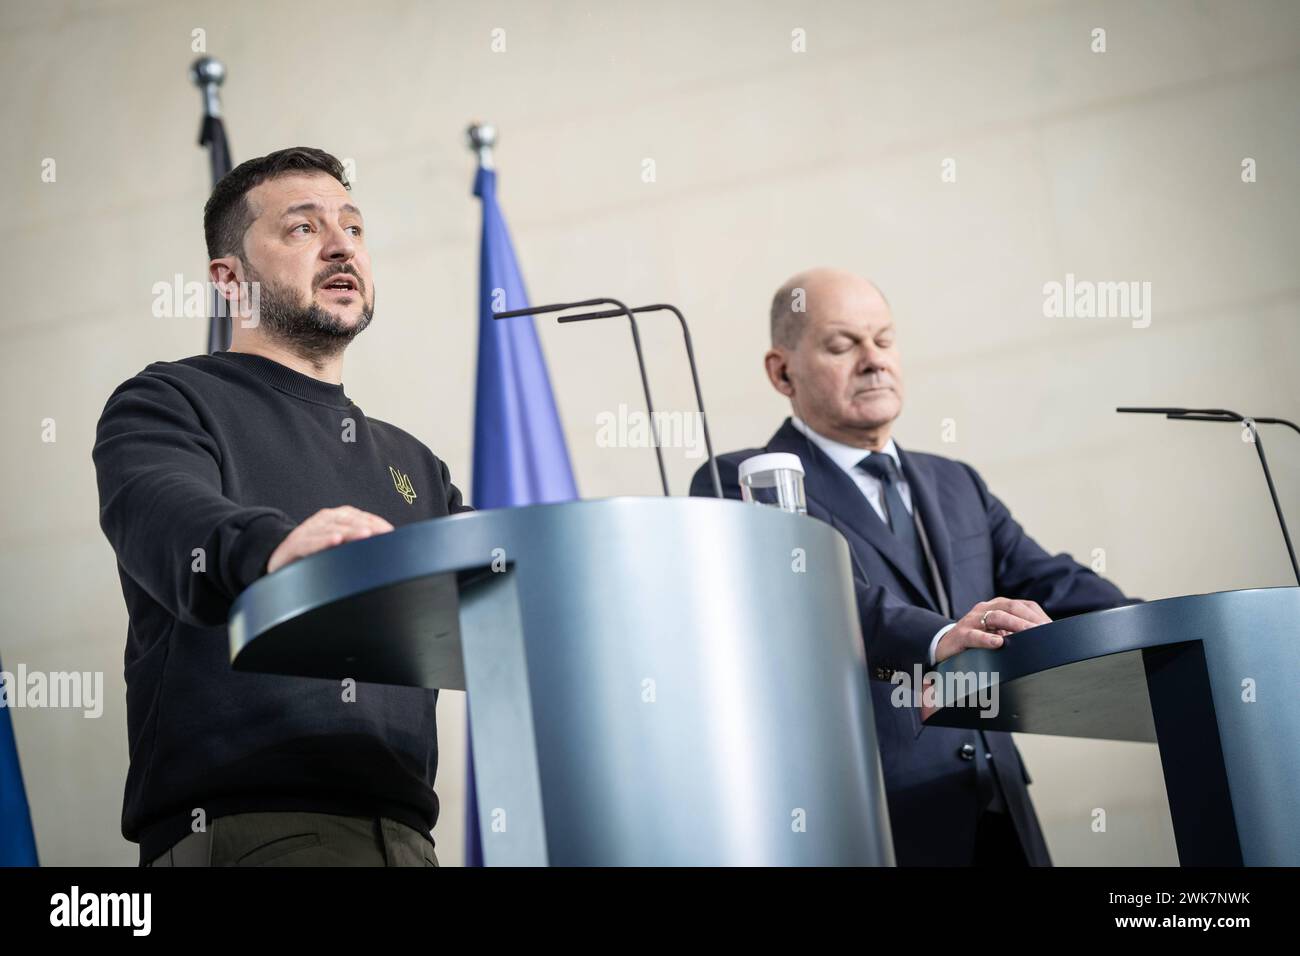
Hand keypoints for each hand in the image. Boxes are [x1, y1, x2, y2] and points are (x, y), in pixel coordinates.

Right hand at [266, 506, 394, 573]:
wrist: (280, 558)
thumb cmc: (315, 552)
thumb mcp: (338, 544)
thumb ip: (357, 543)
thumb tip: (385, 548)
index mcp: (336, 517)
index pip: (359, 517)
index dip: (375, 523)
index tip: (392, 532)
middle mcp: (323, 520)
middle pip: (348, 521)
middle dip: (367, 527)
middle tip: (384, 534)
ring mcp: (308, 530)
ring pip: (331, 528)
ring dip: (349, 531)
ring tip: (365, 535)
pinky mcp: (294, 544)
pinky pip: (310, 542)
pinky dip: (322, 540)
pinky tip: (335, 540)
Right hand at [934, 597, 1051, 663]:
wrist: (946, 647)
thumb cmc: (979, 641)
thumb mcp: (1000, 633)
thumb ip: (1018, 633)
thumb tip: (1047, 640)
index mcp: (998, 606)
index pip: (1024, 605)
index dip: (1039, 616)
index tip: (1054, 629)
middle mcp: (985, 608)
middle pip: (1012, 607)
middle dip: (1030, 620)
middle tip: (1046, 632)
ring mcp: (971, 620)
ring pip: (995, 617)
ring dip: (1014, 625)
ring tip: (1029, 634)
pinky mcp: (960, 635)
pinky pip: (974, 635)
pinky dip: (986, 639)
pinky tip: (998, 643)